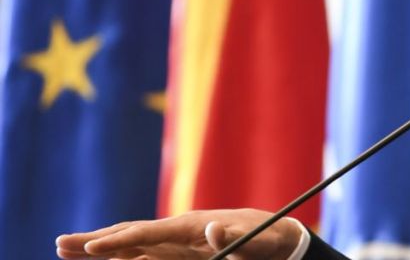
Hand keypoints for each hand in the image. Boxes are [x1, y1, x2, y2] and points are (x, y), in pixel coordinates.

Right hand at [55, 208, 303, 259]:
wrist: (275, 233)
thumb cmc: (266, 238)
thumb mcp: (257, 242)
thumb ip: (233, 237)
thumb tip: (212, 226)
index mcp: (191, 226)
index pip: (147, 234)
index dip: (119, 242)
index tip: (91, 248)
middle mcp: (178, 230)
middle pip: (130, 234)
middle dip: (95, 240)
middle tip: (60, 244)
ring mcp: (176, 240)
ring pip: (130, 243)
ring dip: (100, 246)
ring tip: (66, 248)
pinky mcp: (178, 250)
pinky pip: (143, 253)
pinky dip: (119, 254)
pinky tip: (101, 256)